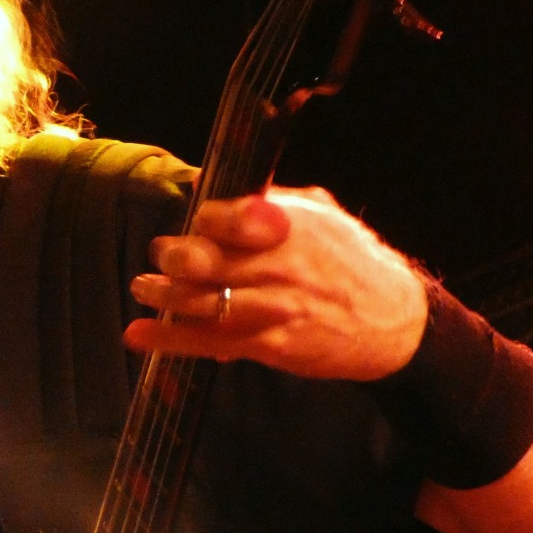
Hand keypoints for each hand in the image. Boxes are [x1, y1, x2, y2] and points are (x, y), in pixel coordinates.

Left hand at [125, 187, 427, 380]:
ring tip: (142, 288)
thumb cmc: (355, 265)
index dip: (202, 221)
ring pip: (200, 301)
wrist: (393, 323)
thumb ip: (277, 204)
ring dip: (162, 295)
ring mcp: (272, 307)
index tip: (194, 224)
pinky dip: (169, 339)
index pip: (225, 216)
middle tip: (160, 255)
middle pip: (205, 260)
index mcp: (289, 226)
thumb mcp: (325, 219)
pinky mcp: (269, 343)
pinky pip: (210, 341)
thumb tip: (227, 189)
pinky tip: (138, 335)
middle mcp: (277, 265)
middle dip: (173, 257)